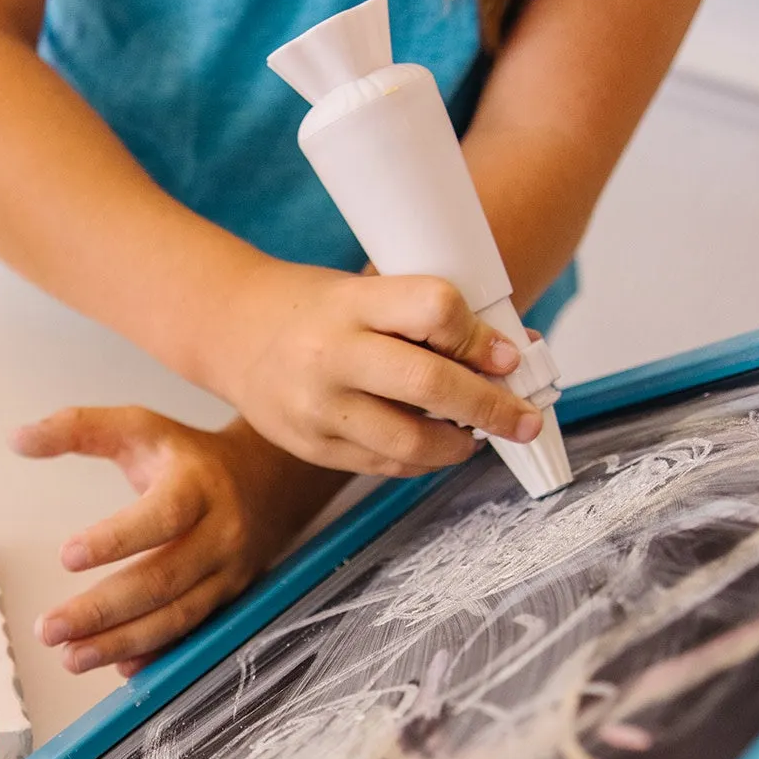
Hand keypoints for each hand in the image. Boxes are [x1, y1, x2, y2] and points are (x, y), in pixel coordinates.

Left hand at [12, 408, 349, 675]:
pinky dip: (156, 656)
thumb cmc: (187, 458)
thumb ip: (78, 429)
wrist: (270, 482)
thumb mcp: (139, 429)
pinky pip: (192, 636)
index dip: (116, 539)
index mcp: (196, 486)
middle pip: (162, 581)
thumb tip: (16, 438)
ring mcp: (228, 574)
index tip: (65, 555)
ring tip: (69, 658)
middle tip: (49, 630)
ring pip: (176, 618)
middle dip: (102, 611)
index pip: (161, 516)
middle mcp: (219, 534)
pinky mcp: (228, 602)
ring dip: (120, 643)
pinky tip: (118, 669)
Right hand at [198, 262, 545, 475]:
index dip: (480, 337)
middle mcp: (330, 356)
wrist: (235, 334)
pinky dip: (423, 460)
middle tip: (523, 419)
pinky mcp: (311, 446)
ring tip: (476, 435)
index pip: (435, 310)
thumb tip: (511, 355)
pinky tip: (436, 445)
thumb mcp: (368, 292)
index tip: (506, 354)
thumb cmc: (316, 310)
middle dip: (490, 406)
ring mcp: (316, 408)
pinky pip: (384, 466)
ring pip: (410, 442)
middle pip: (430, 384)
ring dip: (459, 444)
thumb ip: (430, 320)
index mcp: (351, 303)